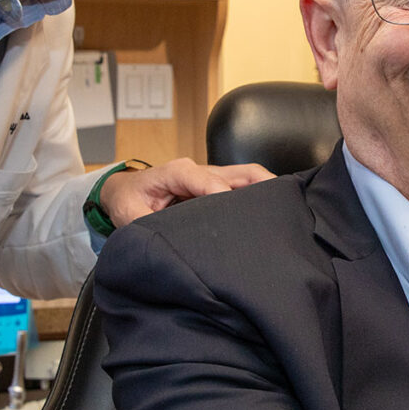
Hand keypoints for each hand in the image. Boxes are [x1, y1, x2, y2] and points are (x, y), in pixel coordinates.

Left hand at [99, 157, 273, 228]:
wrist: (124, 190)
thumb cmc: (127, 200)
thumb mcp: (129, 214)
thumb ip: (146, 224)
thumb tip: (164, 240)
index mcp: (177, 172)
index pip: (209, 181)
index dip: (223, 196)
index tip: (235, 218)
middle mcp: (199, 170)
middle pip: (241, 172)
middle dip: (262, 187)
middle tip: (279, 208)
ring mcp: (211, 176)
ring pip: (248, 176)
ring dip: (266, 191)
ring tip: (284, 211)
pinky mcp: (217, 185)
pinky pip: (245, 186)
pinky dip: (261, 196)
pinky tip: (272, 212)